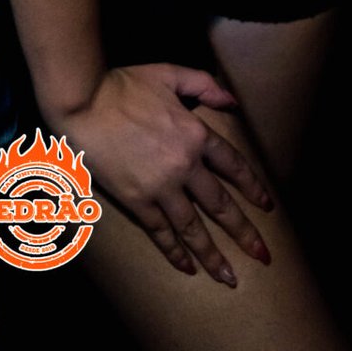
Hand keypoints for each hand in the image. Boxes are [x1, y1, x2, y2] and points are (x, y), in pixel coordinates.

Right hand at [47, 64, 273, 285]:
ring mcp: (161, 187)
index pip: (233, 165)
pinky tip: (186, 267)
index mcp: (196, 134)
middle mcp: (184, 165)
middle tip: (263, 255)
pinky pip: (160, 232)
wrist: (84, 103)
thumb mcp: (168, 74)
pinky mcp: (137, 201)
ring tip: (229, 278)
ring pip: (193, 228)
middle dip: (244, 232)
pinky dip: (174, 252)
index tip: (267, 207)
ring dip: (213, 255)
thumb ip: (203, 85)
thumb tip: (233, 101)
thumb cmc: (124, 84)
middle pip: (220, 205)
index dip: (252, 187)